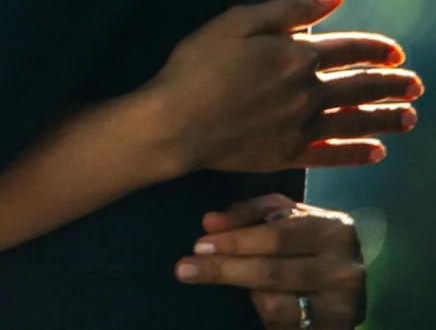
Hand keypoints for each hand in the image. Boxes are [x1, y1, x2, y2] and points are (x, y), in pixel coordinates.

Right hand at [142, 0, 418, 176]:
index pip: (349, 49)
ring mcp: (301, 127)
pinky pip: (335, 155)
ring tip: (411, 117)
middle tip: (415, 85)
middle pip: (360, 86)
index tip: (395, 52)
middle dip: (391, 84)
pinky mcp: (288, 154)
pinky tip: (377, 152)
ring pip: (356, 121)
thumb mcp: (238, 22)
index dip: (376, 49)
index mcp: (297, 56)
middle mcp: (308, 92)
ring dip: (387, 118)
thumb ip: (290, 8)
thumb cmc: (197, 65)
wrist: (175, 122)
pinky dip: (358, 154)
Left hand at [175, 194, 365, 328]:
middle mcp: (345, 269)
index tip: (198, 246)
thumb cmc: (304, 238)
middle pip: (272, 272)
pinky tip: (245, 305)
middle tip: (185, 269)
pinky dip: (260, 315)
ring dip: (240, 294)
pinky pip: (284, 326)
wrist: (344, 279)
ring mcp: (343, 306)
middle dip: (224, 270)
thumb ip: (248, 213)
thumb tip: (210, 223)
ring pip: (276, 305)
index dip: (235, 242)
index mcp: (334, 230)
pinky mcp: (336, 329)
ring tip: (214, 283)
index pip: (276, 237)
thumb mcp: (282, 214)